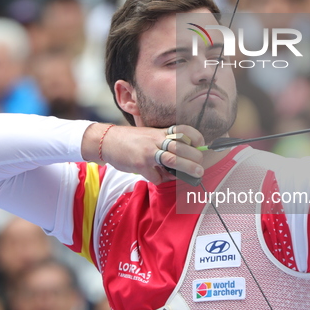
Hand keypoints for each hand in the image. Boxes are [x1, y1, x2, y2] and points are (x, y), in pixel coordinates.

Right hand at [82, 124, 204, 184]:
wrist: (107, 141)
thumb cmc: (131, 140)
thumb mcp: (149, 136)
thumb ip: (164, 145)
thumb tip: (180, 160)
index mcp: (160, 132)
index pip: (182, 130)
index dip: (195, 136)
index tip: (201, 144)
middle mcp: (155, 139)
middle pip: (181, 147)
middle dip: (195, 157)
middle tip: (201, 166)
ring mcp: (148, 152)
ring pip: (173, 160)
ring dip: (187, 168)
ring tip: (197, 173)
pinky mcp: (140, 164)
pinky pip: (156, 176)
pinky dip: (160, 179)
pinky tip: (158, 177)